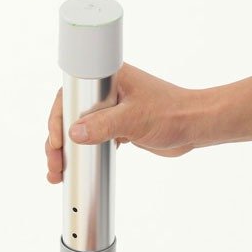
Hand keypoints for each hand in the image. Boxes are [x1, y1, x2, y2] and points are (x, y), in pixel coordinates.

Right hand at [45, 64, 210, 183]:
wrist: (196, 126)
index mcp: (108, 78)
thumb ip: (104, 125)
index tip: (56, 142)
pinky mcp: (119, 126)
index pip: (70, 95)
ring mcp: (112, 110)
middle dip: (57, 142)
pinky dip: (83, 153)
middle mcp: (106, 92)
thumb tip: (74, 133)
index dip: (57, 119)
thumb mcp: (135, 119)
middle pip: (70, 115)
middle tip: (54, 165)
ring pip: (79, 130)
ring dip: (68, 151)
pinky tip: (76, 169)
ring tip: (58, 173)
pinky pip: (94, 139)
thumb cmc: (173, 113)